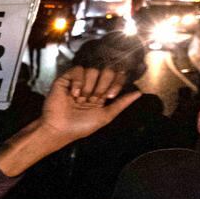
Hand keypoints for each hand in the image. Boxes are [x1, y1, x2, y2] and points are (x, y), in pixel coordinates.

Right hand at [0, 67, 140, 176]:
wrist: (60, 128)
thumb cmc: (81, 126)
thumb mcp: (106, 116)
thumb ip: (122, 104)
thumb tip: (140, 93)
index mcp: (102, 93)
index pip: (116, 78)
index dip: (116, 83)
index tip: (110, 96)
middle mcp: (91, 85)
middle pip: (106, 71)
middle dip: (102, 86)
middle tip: (93, 99)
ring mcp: (78, 81)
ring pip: (92, 70)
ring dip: (89, 86)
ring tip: (80, 99)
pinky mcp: (65, 79)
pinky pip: (78, 69)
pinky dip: (78, 81)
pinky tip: (73, 93)